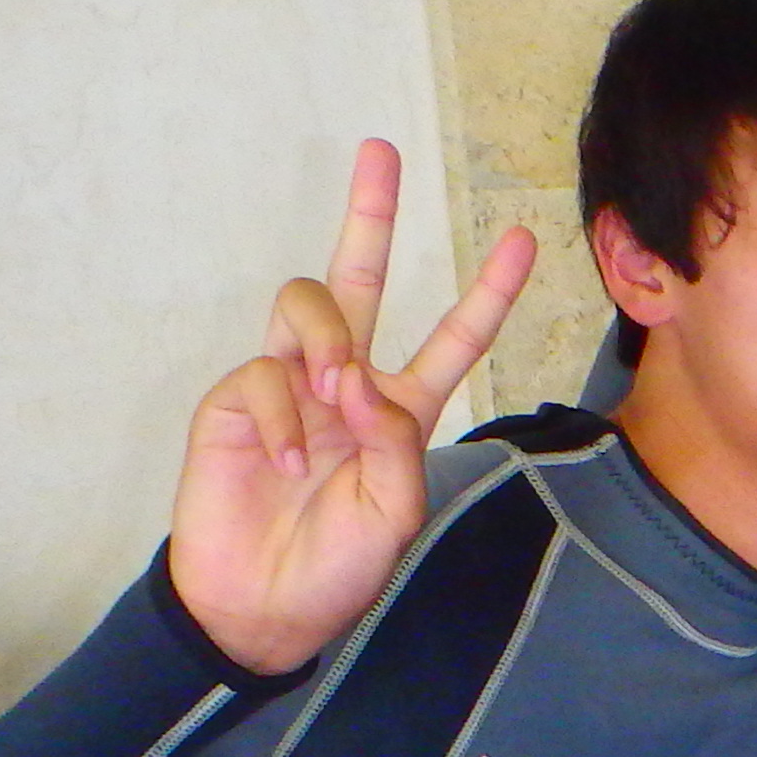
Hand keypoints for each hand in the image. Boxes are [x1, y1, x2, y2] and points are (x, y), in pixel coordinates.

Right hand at [170, 139, 535, 678]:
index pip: (453, 337)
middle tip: (382, 150)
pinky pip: (264, 373)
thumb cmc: (338, 565)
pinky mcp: (234, 398)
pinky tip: (282, 462)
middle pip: (361, 277)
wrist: (262, 605)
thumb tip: (355, 378)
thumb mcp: (395, 509)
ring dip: (329, 338)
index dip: (487, 291)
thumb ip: (393, 441)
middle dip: (370, 212)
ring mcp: (288, 384)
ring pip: (309, 304)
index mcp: (401, 407)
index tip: (522, 239)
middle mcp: (346, 383)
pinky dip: (279, 415)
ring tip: (333, 394)